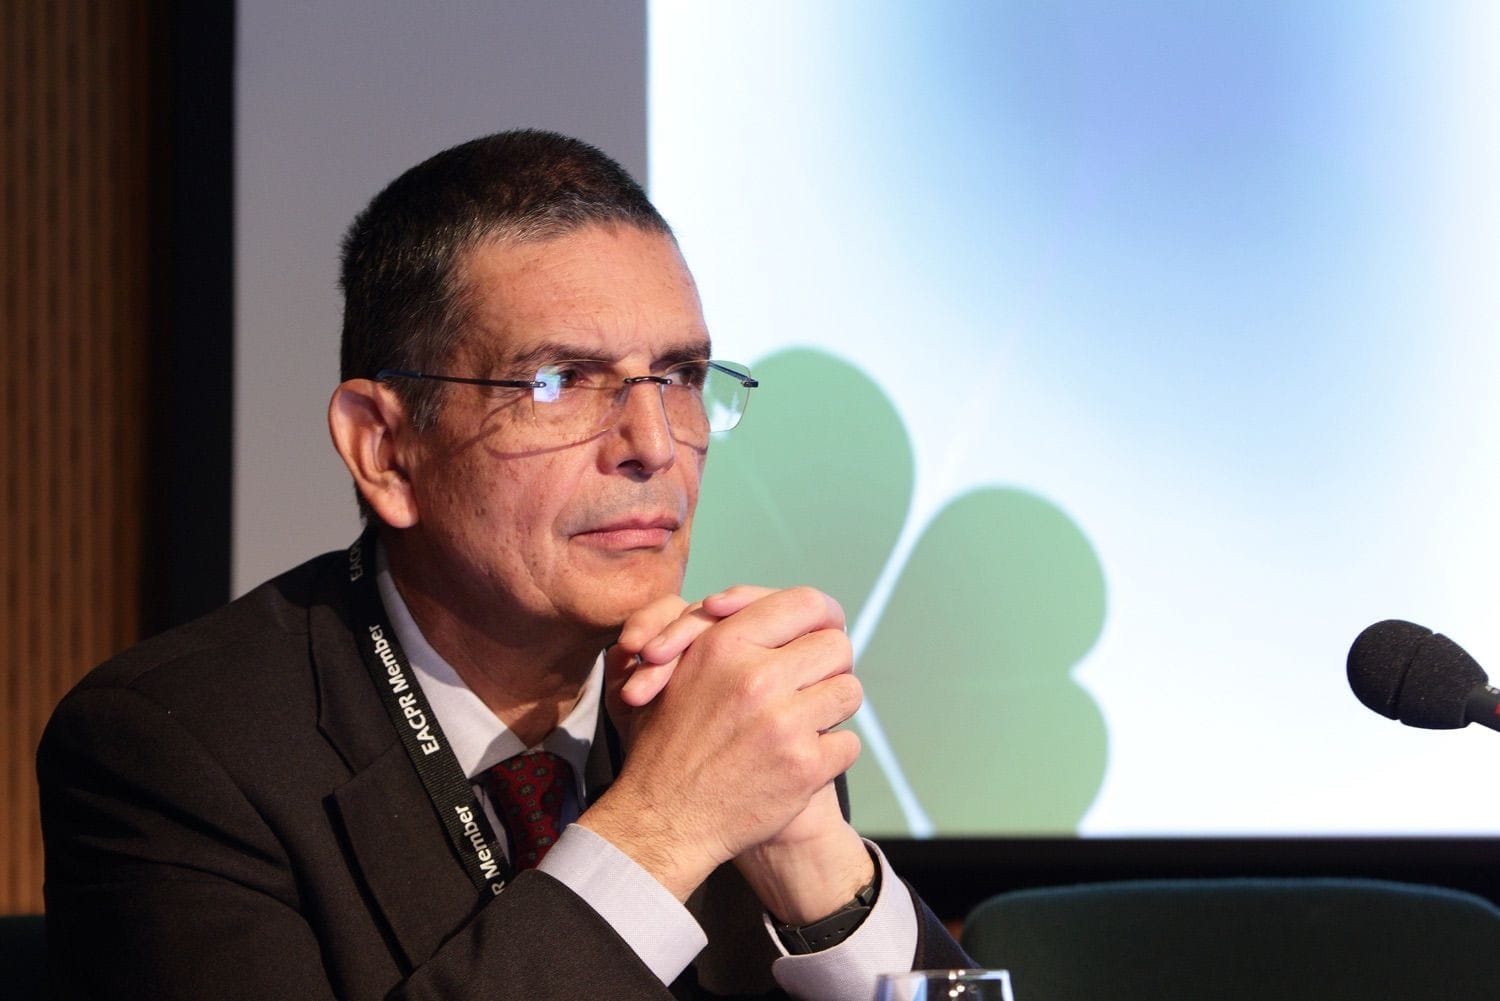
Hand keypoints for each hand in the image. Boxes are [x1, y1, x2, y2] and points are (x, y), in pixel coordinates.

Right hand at [579, 586, 860, 901]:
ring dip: (831, 708)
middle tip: (810, 685)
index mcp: (724, 645)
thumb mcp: (678, 669)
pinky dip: (830, 754)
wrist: (663, 819)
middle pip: (836, 646)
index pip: (806, 604)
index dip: (820, 618)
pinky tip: (800, 760)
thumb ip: (727, 632)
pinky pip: (848, 742)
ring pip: (848, 692)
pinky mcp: (803, 767)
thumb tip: (785, 610)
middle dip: (827, 665)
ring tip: (803, 722)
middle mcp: (754, 678)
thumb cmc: (668, 741)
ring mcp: (782, 724)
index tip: (817, 635)